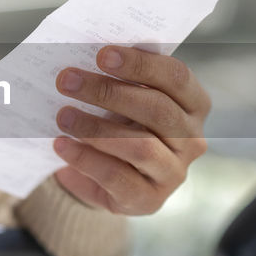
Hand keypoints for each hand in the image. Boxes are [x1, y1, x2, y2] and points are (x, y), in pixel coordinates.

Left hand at [52, 46, 209, 214]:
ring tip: (62, 115)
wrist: (108, 179)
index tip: (102, 55)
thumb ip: (120, 79)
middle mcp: (192, 140)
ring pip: (140, 146)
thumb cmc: (120, 125)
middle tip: (68, 80)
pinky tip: (62, 145)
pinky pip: (118, 176)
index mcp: (194, 105)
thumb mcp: (126, 101)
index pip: (177, 77)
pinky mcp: (150, 200)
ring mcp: (174, 173)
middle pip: (157, 109)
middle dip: (109, 92)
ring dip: (95, 127)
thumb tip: (88, 55)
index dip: (141, 64)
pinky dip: (86, 159)